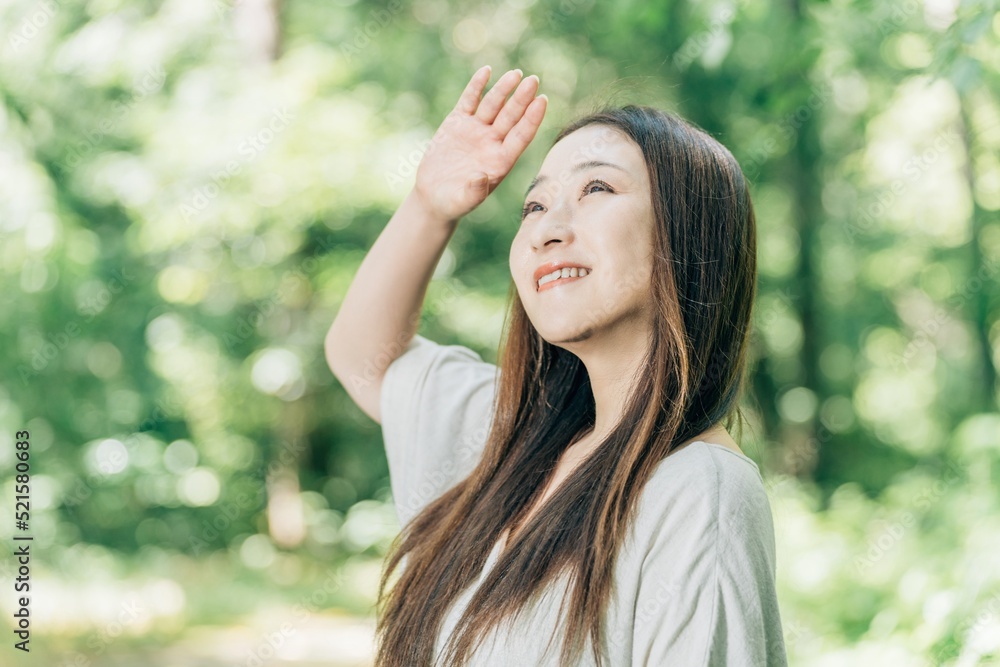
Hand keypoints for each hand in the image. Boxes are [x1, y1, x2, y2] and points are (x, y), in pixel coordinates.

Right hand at [412, 66, 546, 223]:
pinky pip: (469, 101)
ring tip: (516, 73)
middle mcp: (492, 143)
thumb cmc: (452, 203)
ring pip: (493, 105)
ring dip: (504, 89)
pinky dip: (477, 87)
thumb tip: (481, 179)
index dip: (532, 118)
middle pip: (511, 117)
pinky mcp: (457, 123)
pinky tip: (487, 71)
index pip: (521, 136)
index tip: (542, 100)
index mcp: (500, 161)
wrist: (433, 196)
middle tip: (534, 80)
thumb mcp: (462, 201)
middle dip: (522, 98)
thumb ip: (473, 192)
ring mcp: (476, 130)